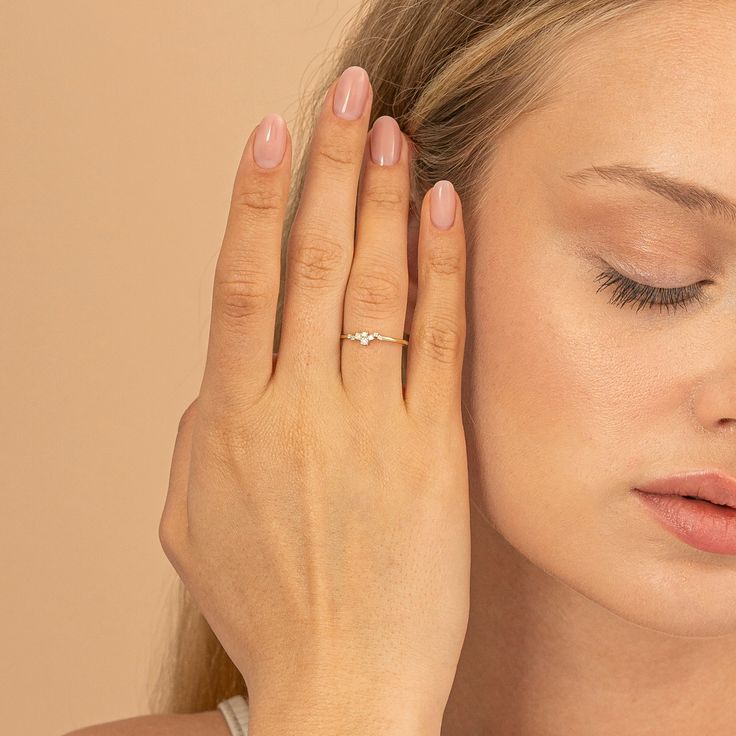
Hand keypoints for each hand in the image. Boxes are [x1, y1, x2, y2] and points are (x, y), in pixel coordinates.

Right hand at [159, 66, 469, 733]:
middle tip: (344, 99)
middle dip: (329, 170)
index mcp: (232, 423)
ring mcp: (372, 427)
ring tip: (392, 134)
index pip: (239, 285)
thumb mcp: (190, 525)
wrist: (345, 685)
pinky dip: (441, 270)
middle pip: (310, 263)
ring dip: (385, 202)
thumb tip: (220, 373)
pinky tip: (442, 212)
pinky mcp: (434, 450)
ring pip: (374, 288)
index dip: (253, 202)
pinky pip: (439, 342)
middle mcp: (300, 411)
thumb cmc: (268, 608)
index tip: (268, 137)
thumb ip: (199, 436)